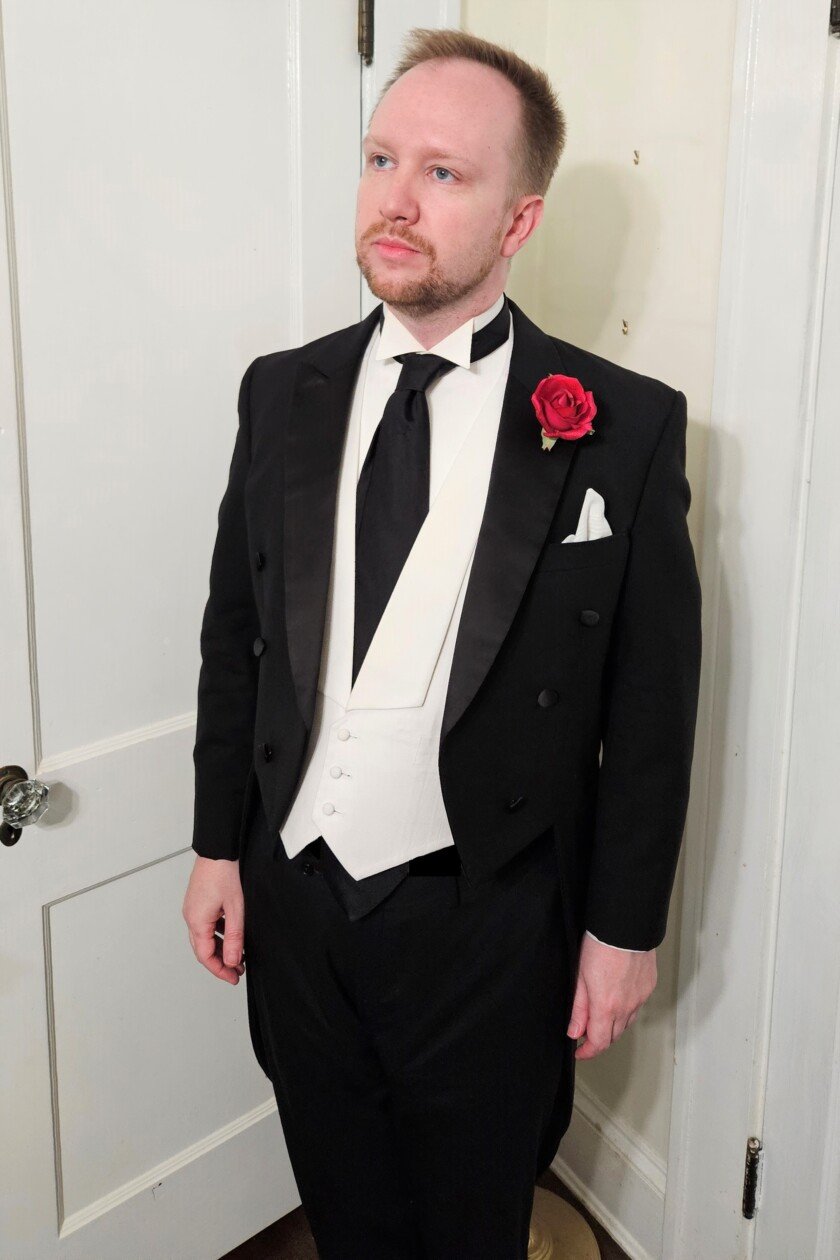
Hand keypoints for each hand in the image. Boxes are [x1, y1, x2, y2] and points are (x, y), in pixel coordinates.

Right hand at [182, 856, 245, 984]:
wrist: (219, 849)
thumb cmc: (225, 873)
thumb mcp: (236, 909)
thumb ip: (235, 937)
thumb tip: (233, 961)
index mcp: (197, 921)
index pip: (205, 956)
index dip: (220, 970)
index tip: (233, 978)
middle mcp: (191, 917)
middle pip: (203, 949)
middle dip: (220, 963)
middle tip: (237, 971)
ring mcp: (193, 909)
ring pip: (204, 938)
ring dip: (220, 949)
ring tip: (238, 956)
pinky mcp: (198, 902)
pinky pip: (206, 925)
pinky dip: (218, 935)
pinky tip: (232, 936)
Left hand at [566, 933, 656, 1058]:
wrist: (624, 927)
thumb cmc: (600, 945)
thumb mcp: (580, 977)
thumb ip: (579, 1008)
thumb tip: (575, 1031)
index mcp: (606, 1006)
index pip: (599, 1042)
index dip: (588, 1051)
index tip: (580, 1051)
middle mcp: (627, 1006)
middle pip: (613, 1035)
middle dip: (599, 1039)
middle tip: (586, 1032)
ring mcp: (640, 997)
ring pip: (627, 1023)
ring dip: (613, 1025)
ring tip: (600, 1015)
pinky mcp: (648, 987)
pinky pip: (637, 1007)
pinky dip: (626, 1010)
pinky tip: (617, 999)